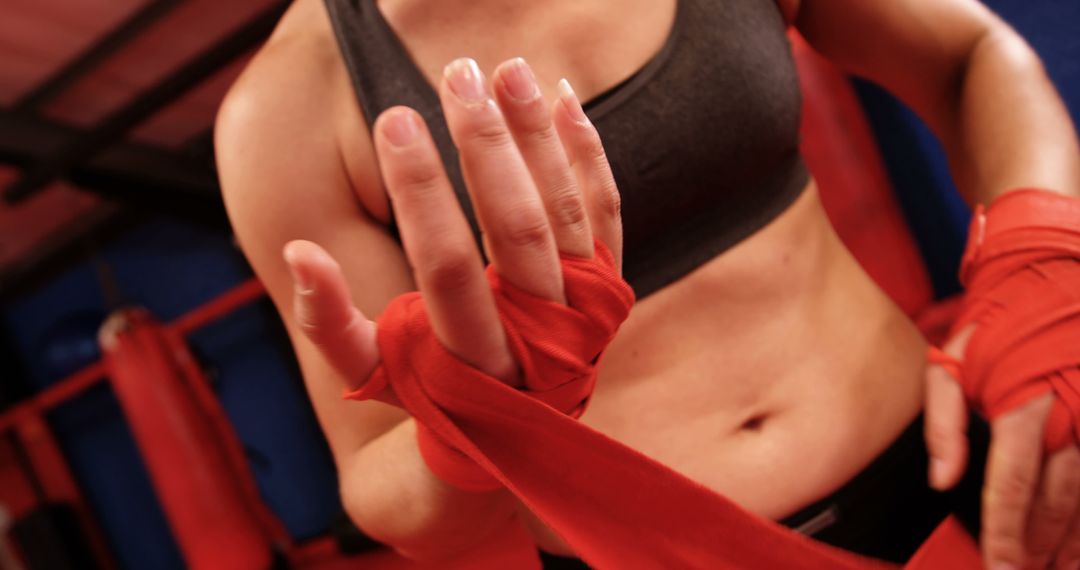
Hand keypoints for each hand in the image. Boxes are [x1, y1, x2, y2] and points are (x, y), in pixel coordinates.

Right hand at [283, 57, 621, 402]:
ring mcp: (582, 312)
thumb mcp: (374, 374)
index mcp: (472, 360)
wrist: (516, 431)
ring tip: (511, 70)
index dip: (420, 193)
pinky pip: (608, 213)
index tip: (394, 120)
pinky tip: (564, 99)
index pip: (447, 266)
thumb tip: (302, 251)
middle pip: (519, 230)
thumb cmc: (432, 390)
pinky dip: (589, 155)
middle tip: (456, 75)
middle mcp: (538, 338)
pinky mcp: (607, 287)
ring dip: (541, 137)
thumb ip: (328, 321)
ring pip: (568, 214)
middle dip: (487, 148)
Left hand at [926, 326, 1079, 569]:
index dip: (1005, 536)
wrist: (1053, 279)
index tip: (1000, 568)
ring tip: (1059, 567)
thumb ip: (944, 425)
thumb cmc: (997, 324)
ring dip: (1075, 542)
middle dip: (1041, 549)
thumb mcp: (951, 363)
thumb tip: (941, 481)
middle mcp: (1072, 422)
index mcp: (1024, 410)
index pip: (1012, 490)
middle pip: (1057, 506)